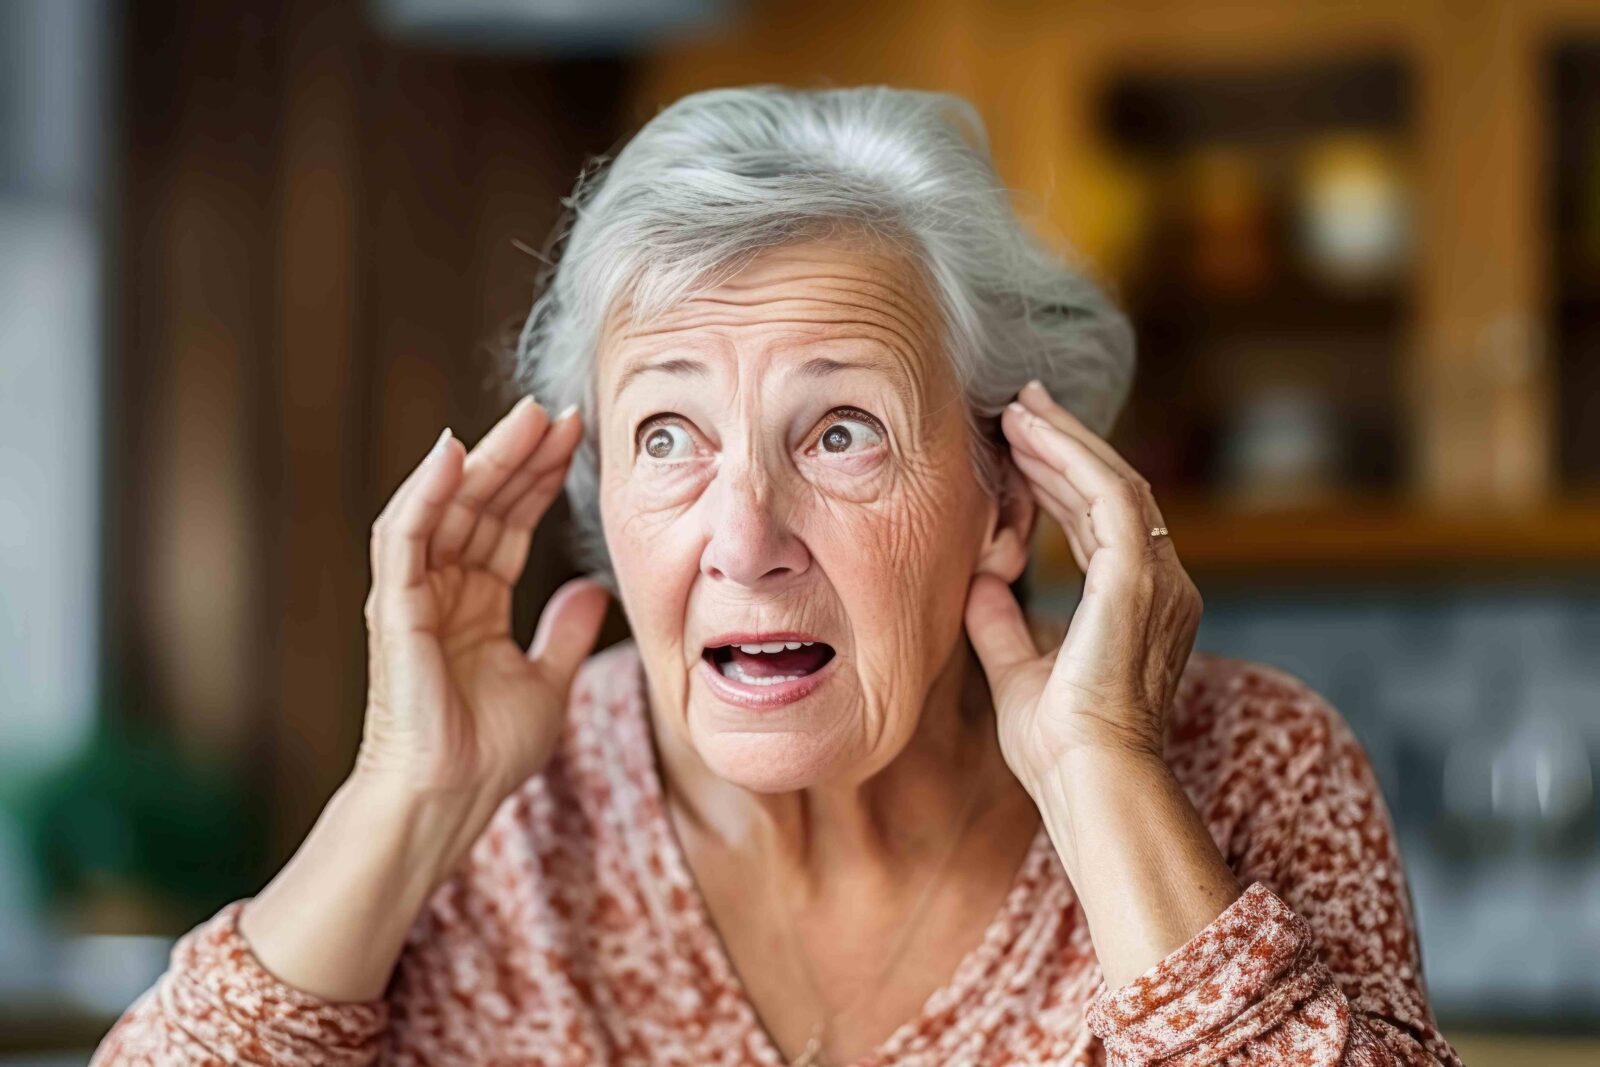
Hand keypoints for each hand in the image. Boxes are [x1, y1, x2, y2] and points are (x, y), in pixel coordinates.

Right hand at [358, 396, 610, 804]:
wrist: (449, 802)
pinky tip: (455, 452)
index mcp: (475, 603)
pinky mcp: (393, 608)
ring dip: (484, 459)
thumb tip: (591, 591)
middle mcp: (442, 589)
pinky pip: (404, 537)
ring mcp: (413, 595)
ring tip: (527, 417)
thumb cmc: (486, 755)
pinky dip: (425, 492)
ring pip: (447, 506)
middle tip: (559, 411)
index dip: (541, 479)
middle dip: (521, 455)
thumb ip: (565, 635)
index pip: (509, 523)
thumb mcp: (548, 684)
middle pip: (482, 504)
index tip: (580, 438)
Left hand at [964, 380, 1202, 794]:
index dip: (1062, 481)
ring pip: (1113, 483)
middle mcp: (1163, 587)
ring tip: (1018, 409)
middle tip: (1020, 406)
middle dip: (1064, 446)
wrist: (1089, 778)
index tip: (1022, 447)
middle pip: (1114, 493)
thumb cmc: (1059, 747)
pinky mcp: (1139, 576)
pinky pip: (1110, 495)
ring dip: (1064, 442)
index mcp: (1141, 609)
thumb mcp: (1018, 672)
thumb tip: (979, 583)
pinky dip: (1071, 458)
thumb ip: (1001, 625)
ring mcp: (1159, 580)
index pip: (1102, 524)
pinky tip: (1032, 435)